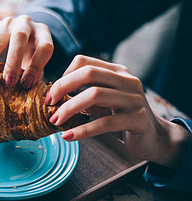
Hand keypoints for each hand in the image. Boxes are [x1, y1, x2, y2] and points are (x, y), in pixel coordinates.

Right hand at [0, 15, 53, 88]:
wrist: (22, 38)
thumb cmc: (31, 55)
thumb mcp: (36, 63)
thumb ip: (35, 75)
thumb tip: (30, 95)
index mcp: (42, 32)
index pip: (44, 47)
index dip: (37, 66)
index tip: (26, 85)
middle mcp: (26, 24)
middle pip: (19, 40)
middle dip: (13, 63)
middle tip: (8, 84)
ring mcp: (8, 23)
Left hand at [46, 55, 189, 167]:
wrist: (152, 138)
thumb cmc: (120, 118)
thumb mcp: (102, 101)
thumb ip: (84, 93)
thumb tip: (50, 95)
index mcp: (117, 72)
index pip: (83, 62)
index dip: (63, 76)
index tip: (51, 94)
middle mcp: (127, 80)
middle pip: (89, 73)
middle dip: (62, 87)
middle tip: (48, 103)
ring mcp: (134, 99)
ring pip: (95, 95)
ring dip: (69, 108)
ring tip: (54, 120)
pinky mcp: (137, 119)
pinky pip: (104, 123)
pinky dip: (82, 130)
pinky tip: (67, 136)